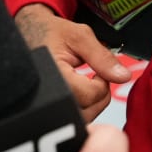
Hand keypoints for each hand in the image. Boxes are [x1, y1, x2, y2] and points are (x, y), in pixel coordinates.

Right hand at [13, 4, 129, 121]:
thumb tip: (123, 76)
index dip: (102, 83)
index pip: (88, 94)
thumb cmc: (49, 32)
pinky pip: (72, 118)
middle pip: (86, 112)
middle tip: (97, 77)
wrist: (28, 32)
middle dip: (99, 96)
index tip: (100, 71)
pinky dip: (82, 108)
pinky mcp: (48, 109)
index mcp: (53, 74)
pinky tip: (80, 93)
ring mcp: (46, 104)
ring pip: (80, 119)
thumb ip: (102, 57)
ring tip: (88, 84)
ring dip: (92, 104)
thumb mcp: (79, 36)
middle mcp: (47, 94)